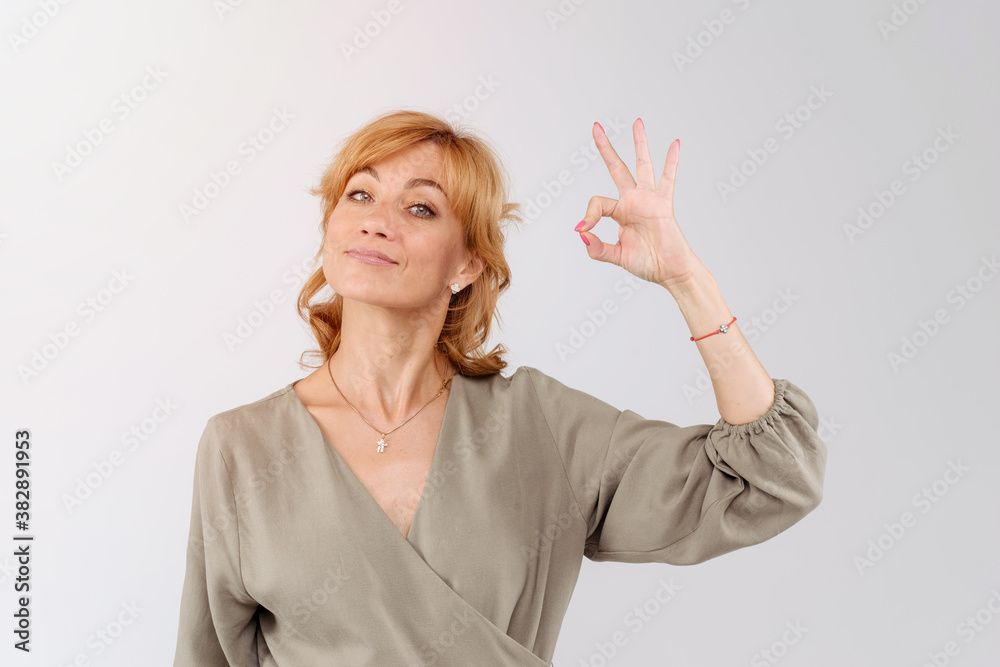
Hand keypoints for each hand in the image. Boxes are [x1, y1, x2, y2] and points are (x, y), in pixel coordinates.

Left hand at [576, 118, 703, 291]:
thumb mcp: (617, 257)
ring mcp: (649, 200)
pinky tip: (674, 143)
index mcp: (620, 212)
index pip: (598, 203)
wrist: (670, 271)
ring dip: (639, 143)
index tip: (585, 228)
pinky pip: (668, 179)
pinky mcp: (664, 204)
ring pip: (642, 165)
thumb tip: (582, 233)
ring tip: (637, 122)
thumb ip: (597, 248)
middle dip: (605, 148)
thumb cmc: (648, 263)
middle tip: (596, 126)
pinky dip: (671, 162)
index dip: (588, 214)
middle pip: (616, 167)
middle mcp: (633, 201)